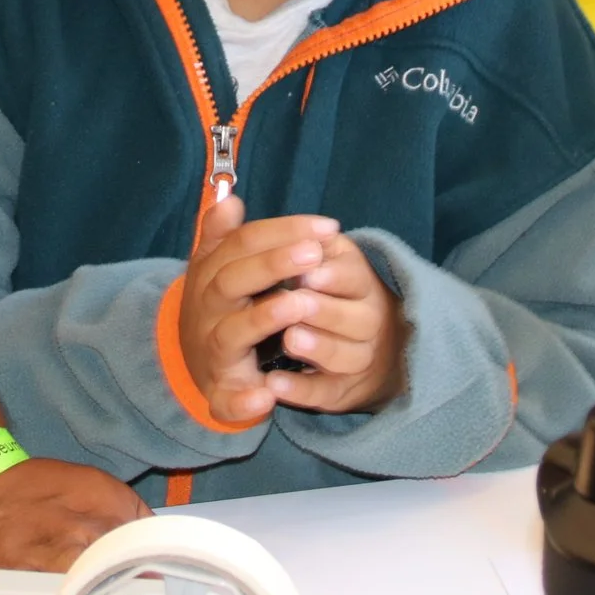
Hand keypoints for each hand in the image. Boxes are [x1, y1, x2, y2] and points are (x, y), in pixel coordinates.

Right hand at [179, 195, 341, 423]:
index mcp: (211, 275)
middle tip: (313, 252)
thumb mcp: (217, 266)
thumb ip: (225, 235)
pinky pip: (226, 399)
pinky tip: (268, 397)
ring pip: (230, 335)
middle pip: (232, 281)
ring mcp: (212, 351)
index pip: (243, 243)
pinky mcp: (219, 391)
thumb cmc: (218, 305)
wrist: (192, 362)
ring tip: (298, 305)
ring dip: (263, 319)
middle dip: (272, 265)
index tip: (328, 226)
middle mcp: (208, 310)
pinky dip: (243, 400)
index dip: (283, 231)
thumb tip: (230, 200)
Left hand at [261, 229, 406, 414]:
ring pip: (347, 357)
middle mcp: (365, 320)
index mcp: (357, 280)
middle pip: (358, 317)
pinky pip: (322, 394)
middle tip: (297, 300)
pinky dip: (300, 390)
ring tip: (291, 339)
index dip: (331, 270)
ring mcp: (353, 359)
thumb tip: (229, 201)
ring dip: (319, 346)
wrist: (350, 347)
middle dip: (326, 307)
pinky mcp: (336, 392)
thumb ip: (267, 233)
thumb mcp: (303, 256)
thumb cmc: (314, 289)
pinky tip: (274, 384)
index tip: (306, 262)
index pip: (354, 271)